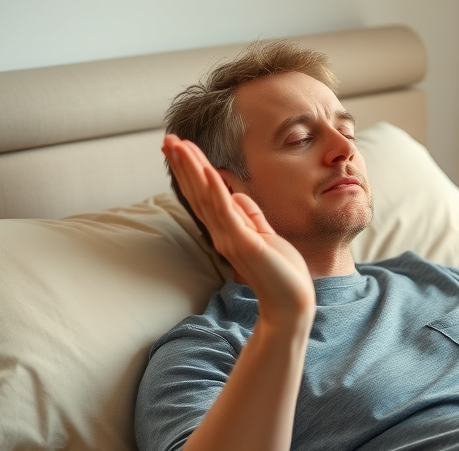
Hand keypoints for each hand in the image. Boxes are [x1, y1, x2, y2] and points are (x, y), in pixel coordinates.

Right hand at [162, 134, 314, 320]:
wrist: (291, 304)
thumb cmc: (281, 273)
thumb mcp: (264, 235)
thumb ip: (250, 216)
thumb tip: (238, 194)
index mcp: (227, 231)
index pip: (204, 195)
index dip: (191, 170)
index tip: (179, 147)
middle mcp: (223, 234)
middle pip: (197, 193)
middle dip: (183, 165)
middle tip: (167, 139)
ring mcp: (231, 239)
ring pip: (206, 197)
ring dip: (192, 169)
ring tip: (178, 145)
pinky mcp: (244, 244)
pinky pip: (226, 212)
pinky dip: (215, 190)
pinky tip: (205, 169)